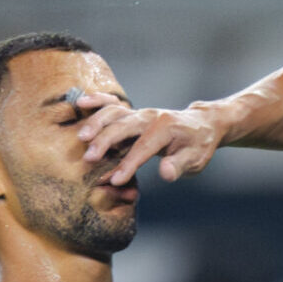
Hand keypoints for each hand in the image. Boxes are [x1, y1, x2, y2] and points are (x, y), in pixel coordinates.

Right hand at [78, 98, 221, 185]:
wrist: (202, 124)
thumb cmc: (198, 145)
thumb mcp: (196, 160)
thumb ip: (180, 165)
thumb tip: (165, 173)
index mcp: (166, 128)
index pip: (144, 147)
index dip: (129, 164)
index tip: (116, 180)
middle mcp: (150, 116)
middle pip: (124, 126)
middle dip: (105, 141)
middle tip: (88, 158)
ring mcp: (139, 112)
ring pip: (114, 112)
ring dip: (96, 122)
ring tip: (81, 137)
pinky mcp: (132, 112)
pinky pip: (112, 103)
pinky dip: (97, 101)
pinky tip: (81, 104)